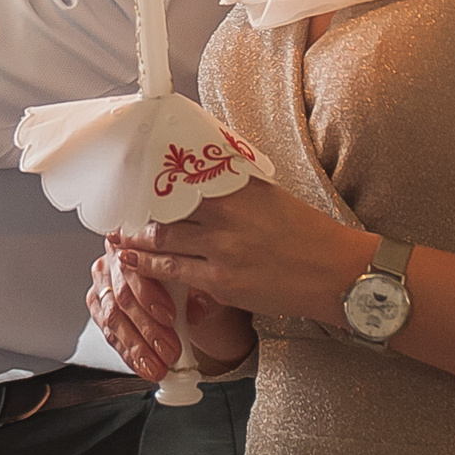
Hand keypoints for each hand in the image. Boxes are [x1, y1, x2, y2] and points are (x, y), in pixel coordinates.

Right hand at [89, 239, 253, 379]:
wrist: (187, 287)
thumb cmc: (191, 274)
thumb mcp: (202, 277)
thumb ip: (198, 289)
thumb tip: (196, 309)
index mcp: (138, 240)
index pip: (134, 264)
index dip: (149, 293)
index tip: (170, 317)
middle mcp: (114, 258)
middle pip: (122, 295)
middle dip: (147, 328)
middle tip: (168, 349)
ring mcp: (104, 283)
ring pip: (113, 317)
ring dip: (137, 346)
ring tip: (158, 365)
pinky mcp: (99, 305)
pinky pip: (109, 333)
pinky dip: (128, 353)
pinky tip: (143, 365)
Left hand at [114, 178, 374, 333]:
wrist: (337, 275)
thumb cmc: (310, 235)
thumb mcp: (272, 197)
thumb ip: (238, 186)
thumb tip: (210, 172)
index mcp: (239, 191)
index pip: (185, 177)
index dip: (156, 179)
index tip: (137, 176)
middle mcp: (225, 217)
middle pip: (167, 209)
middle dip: (139, 210)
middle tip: (119, 208)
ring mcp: (221, 251)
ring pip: (164, 240)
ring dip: (136, 237)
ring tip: (117, 234)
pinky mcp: (221, 283)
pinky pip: (174, 270)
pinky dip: (149, 263)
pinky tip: (131, 258)